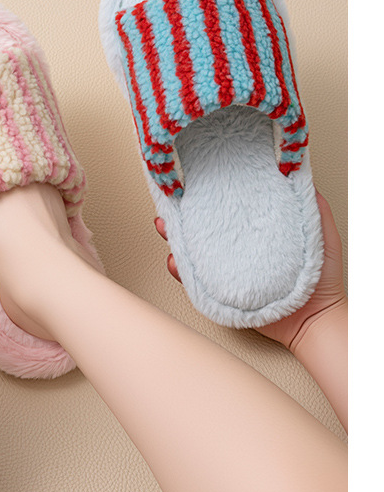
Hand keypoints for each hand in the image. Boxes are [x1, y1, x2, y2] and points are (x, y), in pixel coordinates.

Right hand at [154, 189, 346, 351]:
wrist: (317, 319)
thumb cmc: (324, 277)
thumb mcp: (321, 229)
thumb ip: (311, 203)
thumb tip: (295, 171)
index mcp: (259, 229)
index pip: (230, 207)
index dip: (210, 194)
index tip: (194, 181)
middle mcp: (242, 247)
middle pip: (205, 226)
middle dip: (183, 214)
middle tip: (169, 206)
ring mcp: (232, 269)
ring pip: (195, 251)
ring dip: (176, 240)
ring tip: (166, 229)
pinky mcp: (225, 291)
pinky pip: (196, 282)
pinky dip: (182, 273)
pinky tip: (176, 262)